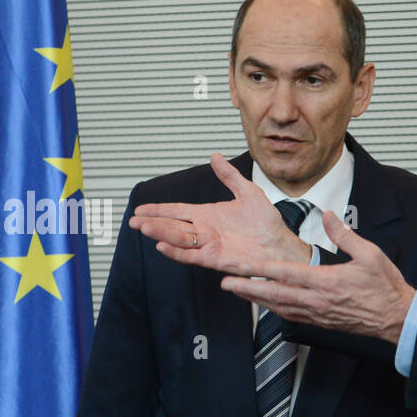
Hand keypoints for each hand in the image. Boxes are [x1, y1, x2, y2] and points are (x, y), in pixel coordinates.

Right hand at [130, 152, 311, 271]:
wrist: (281, 245)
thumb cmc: (267, 224)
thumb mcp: (248, 193)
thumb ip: (229, 176)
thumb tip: (216, 156)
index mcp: (209, 215)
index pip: (178, 211)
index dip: (159, 210)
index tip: (140, 209)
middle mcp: (206, 231)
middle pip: (173, 226)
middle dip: (153, 223)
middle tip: (134, 221)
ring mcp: (209, 245)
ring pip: (179, 239)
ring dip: (160, 233)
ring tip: (144, 227)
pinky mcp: (216, 259)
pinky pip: (192, 255)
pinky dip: (177, 251)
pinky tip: (163, 245)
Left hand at [221, 210, 415, 344]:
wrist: (396, 318)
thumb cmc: (385, 287)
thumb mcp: (370, 254)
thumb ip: (345, 235)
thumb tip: (328, 215)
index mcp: (326, 282)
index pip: (285, 274)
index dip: (259, 269)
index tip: (240, 265)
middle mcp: (317, 301)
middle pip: (274, 294)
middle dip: (247, 288)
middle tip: (224, 283)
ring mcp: (317, 314)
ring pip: (279, 307)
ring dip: (256, 299)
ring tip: (237, 292)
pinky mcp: (321, 322)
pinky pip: (291, 315)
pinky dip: (274, 309)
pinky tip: (265, 304)